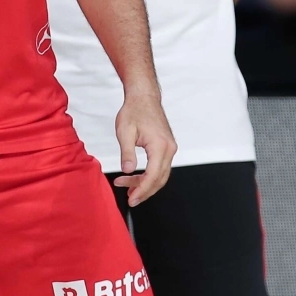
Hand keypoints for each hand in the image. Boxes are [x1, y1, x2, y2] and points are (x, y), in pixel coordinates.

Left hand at [112, 88, 176, 206]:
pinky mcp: (167, 147)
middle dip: (145, 191)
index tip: (132, 198)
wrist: (144, 97)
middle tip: (130, 198)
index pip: (153, 175)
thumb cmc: (134, 110)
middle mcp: (169, 148)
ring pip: (161, 174)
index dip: (142, 189)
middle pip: (160, 179)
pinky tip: (137, 179)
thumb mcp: (125, 132)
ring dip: (146, 184)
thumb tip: (127, 171)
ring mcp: (170, 147)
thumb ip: (127, 153)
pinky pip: (161, 167)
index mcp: (160, 145)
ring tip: (129, 189)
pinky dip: (150, 176)